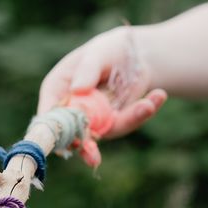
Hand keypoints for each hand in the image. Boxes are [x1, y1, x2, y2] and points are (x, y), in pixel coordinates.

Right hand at [38, 27, 166, 138]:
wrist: (136, 56)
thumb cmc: (109, 49)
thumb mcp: (98, 53)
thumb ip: (88, 70)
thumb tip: (77, 89)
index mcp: (56, 89)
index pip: (48, 115)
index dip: (54, 131)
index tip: (66, 141)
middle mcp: (70, 110)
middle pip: (72, 134)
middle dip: (85, 147)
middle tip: (94, 158)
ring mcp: (92, 120)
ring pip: (103, 134)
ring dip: (126, 121)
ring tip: (147, 105)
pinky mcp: (113, 124)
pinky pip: (125, 125)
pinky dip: (142, 114)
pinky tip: (158, 96)